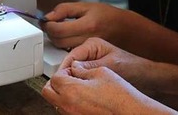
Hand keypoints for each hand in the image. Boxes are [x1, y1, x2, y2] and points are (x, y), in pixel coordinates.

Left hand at [42, 2, 124, 48]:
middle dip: (50, 32)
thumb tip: (48, 16)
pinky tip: (68, 37)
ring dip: (56, 39)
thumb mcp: (86, 6)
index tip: (46, 20)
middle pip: (58, 42)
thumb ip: (65, 9)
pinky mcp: (87, 56)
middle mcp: (87, 40)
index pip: (58, 30)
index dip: (48, 25)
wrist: (125, 30)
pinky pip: (69, 53)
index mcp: (87, 25)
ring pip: (61, 49)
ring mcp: (88, 50)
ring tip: (61, 29)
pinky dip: (64, 45)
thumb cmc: (107, 16)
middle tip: (52, 24)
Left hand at [42, 61, 173, 114]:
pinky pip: (66, 110)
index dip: (64, 70)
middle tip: (68, 77)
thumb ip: (83, 68)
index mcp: (71, 91)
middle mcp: (68, 105)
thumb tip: (75, 67)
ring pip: (55, 103)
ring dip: (61, 93)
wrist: (130, 111)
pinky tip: (83, 97)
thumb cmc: (119, 94)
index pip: (55, 77)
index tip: (72, 69)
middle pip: (48, 92)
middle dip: (56, 82)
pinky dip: (69, 102)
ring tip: (77, 87)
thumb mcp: (101, 71)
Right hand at [58, 37, 147, 89]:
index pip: (71, 55)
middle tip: (62, 86)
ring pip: (73, 69)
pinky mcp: (92, 68)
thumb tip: (72, 68)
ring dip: (71, 78)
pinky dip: (77, 81)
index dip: (63, 69)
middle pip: (70, 62)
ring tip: (69, 88)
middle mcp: (89, 49)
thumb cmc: (132, 67)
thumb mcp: (111, 65)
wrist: (144, 75)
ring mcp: (90, 59)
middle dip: (66, 74)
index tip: (58, 80)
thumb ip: (90, 66)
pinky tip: (77, 88)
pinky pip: (80, 74)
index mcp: (92, 43)